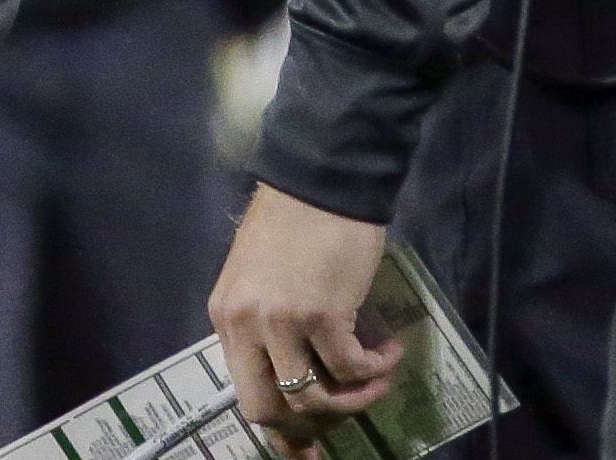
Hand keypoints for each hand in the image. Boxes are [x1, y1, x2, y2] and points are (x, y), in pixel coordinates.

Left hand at [209, 184, 400, 452]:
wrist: (321, 182)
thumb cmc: (295, 226)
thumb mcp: (263, 281)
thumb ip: (270, 329)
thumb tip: (295, 382)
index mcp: (225, 316)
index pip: (244, 392)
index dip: (279, 430)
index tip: (307, 451)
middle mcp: (244, 324)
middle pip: (266, 408)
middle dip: (311, 424)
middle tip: (348, 409)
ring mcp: (280, 321)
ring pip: (312, 398)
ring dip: (354, 396)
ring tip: (378, 375)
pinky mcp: (320, 315)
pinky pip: (350, 368)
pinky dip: (376, 368)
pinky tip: (390, 349)